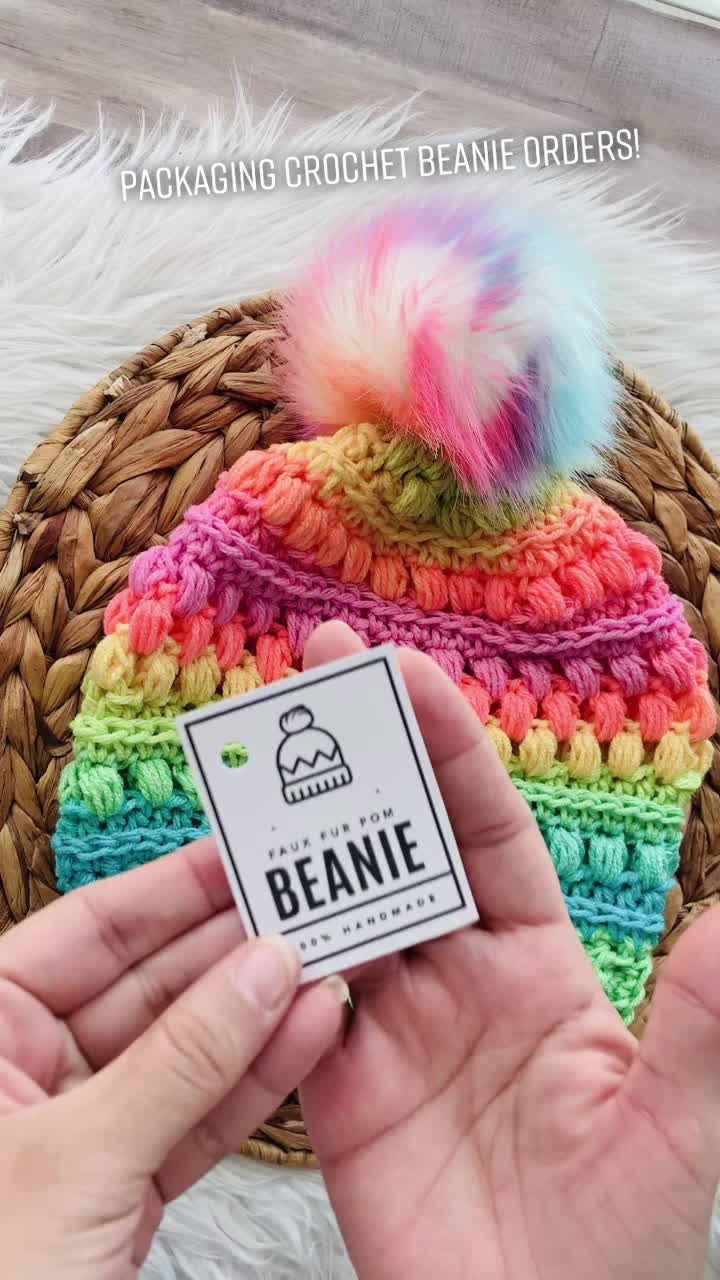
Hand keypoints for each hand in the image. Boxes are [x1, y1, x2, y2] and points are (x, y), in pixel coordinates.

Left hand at [0, 838, 344, 1277]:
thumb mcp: (78, 1160)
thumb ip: (182, 1060)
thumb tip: (261, 969)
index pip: (86, 933)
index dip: (167, 891)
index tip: (240, 856)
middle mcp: (24, 1069)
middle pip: (145, 985)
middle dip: (228, 952)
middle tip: (304, 907)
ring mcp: (81, 1127)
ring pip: (183, 1050)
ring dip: (256, 1014)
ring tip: (325, 964)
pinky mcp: (123, 1183)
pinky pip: (196, 1114)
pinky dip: (253, 1081)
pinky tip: (306, 1035)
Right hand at [301, 622, 719, 1279]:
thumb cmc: (623, 1243)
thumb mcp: (674, 1124)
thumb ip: (700, 1019)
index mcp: (535, 959)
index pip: (485, 826)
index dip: (447, 746)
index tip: (405, 671)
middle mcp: (455, 974)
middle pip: (399, 841)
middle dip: (363, 753)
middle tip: (317, 666)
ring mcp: (389, 1024)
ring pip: (334, 905)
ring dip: (301, 836)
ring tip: (259, 760)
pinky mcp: (332, 1085)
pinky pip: (287, 1000)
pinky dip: (264, 953)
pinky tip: (239, 899)